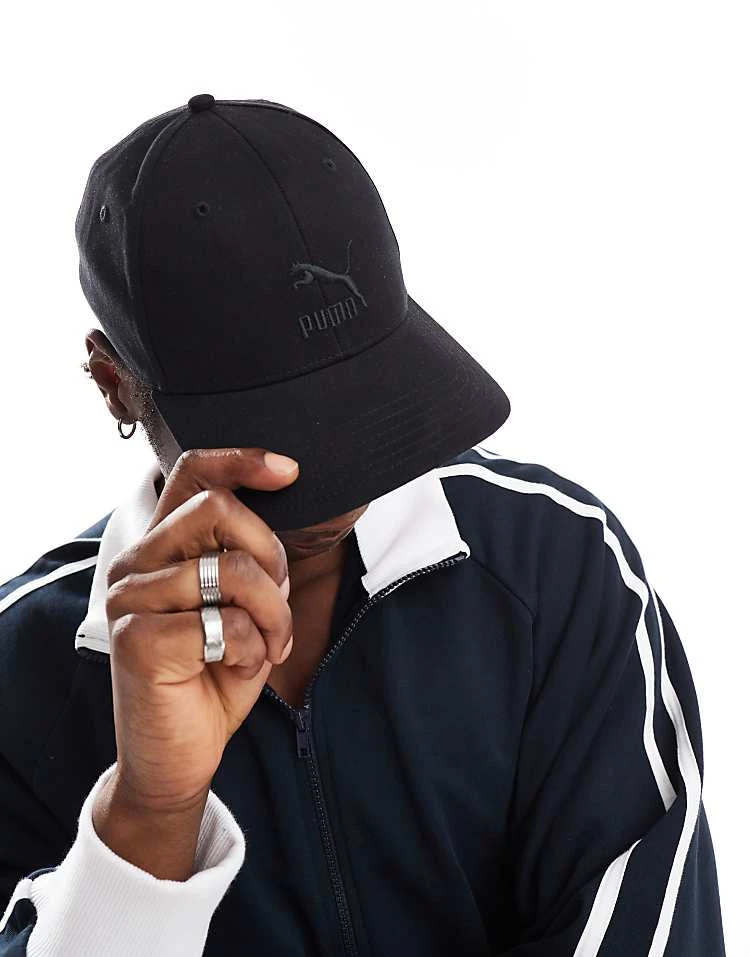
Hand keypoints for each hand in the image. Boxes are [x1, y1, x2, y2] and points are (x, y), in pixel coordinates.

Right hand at [102, 447, 298, 812]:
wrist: (176, 756)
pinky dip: (253, 648)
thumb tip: (279, 515)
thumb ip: (245, 560)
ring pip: (232, 569)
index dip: (243, 461)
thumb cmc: (210, 675)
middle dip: (271, 555)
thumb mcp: (238, 607)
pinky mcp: (137, 640)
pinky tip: (240, 668)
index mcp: (158, 546)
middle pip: (218, 510)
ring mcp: (129, 599)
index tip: (291, 471)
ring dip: (272, 613)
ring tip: (270, 645)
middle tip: (279, 601)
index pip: (192, 473)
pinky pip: (226, 623)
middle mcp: (135, 563)